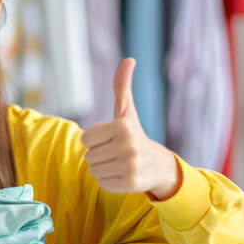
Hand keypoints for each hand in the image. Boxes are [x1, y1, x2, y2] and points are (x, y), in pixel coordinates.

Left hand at [80, 58, 180, 199]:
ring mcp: (130, 166)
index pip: (85, 139)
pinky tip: (124, 174)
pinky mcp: (130, 184)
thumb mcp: (127, 111)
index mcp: (122, 126)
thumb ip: (122, 86)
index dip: (94, 140)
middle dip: (99, 154)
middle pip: (88, 156)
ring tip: (119, 162)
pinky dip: (109, 181)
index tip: (110, 138)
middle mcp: (128, 146)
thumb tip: (129, 59)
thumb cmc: (135, 135)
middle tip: (117, 152)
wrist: (158, 165)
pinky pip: (102, 183)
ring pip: (93, 170)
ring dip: (103, 168)